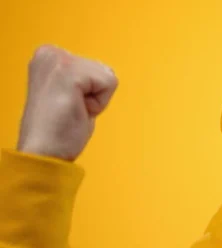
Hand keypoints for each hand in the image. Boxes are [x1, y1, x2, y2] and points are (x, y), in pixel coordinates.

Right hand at [17, 45, 117, 160]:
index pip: (96, 68)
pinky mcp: (69, 72)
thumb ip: (82, 80)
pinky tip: (77, 111)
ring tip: (73, 111)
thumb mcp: (71, 94)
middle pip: (104, 69)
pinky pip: (110, 83)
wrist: (43, 153)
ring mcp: (58, 60)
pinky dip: (100, 103)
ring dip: (97, 100)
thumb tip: (103, 76)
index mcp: (48, 55)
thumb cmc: (57, 131)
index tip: (70, 106)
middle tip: (72, 110)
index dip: (91, 93)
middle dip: (94, 95)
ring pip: (108, 76)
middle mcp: (50, 52)